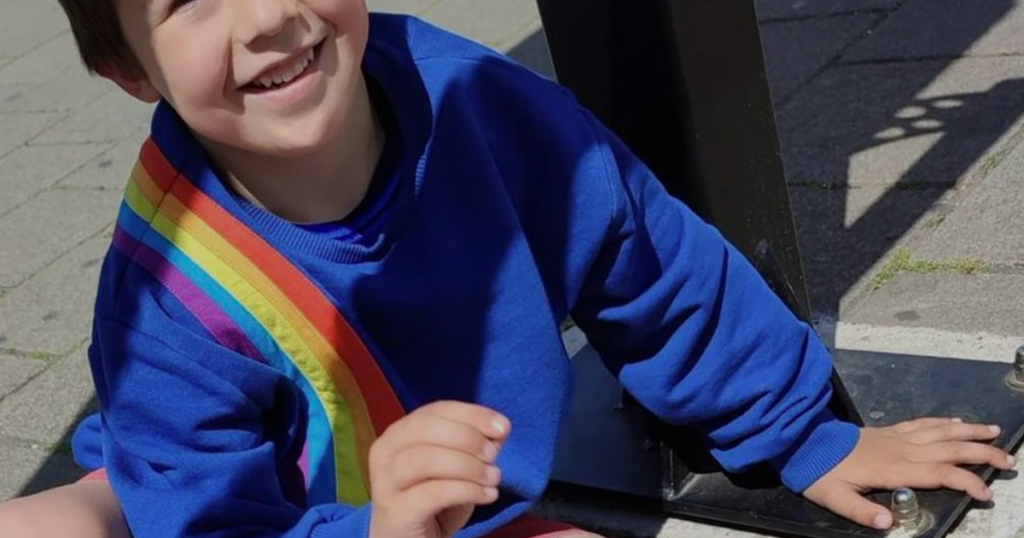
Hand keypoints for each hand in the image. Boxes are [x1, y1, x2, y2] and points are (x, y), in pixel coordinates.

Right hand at [368, 401, 510, 537]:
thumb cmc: (432, 499)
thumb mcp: (456, 467)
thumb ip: (474, 445)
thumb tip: (499, 430)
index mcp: (398, 434)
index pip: (435, 410)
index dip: (472, 414)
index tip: (503, 427)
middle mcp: (385, 453)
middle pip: (426, 429)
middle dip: (468, 437)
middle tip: (494, 456)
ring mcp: (386, 483)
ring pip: (425, 459)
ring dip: (468, 465)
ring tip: (493, 478)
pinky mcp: (396, 512)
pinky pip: (432, 493)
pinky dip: (466, 490)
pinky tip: (487, 495)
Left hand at [804, 417, 1014, 529]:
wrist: (803, 442)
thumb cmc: (819, 473)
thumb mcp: (835, 498)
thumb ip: (861, 511)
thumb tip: (886, 523)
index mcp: (893, 468)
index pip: (940, 473)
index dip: (967, 481)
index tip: (986, 493)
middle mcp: (900, 448)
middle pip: (949, 448)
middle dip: (982, 453)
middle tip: (1008, 461)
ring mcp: (895, 436)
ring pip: (940, 431)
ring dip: (969, 431)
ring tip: (994, 432)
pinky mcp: (888, 430)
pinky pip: (921, 423)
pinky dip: (943, 422)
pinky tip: (956, 421)